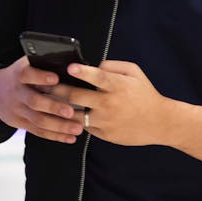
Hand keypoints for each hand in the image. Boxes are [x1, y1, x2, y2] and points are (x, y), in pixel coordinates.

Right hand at [0, 56, 85, 143]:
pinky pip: (38, 131)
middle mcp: (17, 93)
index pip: (28, 74)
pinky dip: (55, 136)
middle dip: (53, 107)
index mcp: (19, 75)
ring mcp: (17, 110)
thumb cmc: (20, 75)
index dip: (41, 76)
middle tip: (70, 112)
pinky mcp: (20, 124)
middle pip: (34, 101)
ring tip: (77, 128)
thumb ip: (41, 63)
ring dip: (59, 126)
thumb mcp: (25, 64)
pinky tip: (70, 138)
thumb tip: (69, 63)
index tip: (56, 78)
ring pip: (38, 120)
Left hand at [55, 61, 172, 146]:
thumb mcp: (134, 73)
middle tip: (43, 85)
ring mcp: (105, 121)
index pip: (97, 77)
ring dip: (58, 108)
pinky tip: (61, 115)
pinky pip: (83, 126)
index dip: (82, 72)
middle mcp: (109, 103)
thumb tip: (92, 66)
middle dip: (57, 90)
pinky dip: (72, 120)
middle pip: (76, 97)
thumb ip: (112, 67)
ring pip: (74, 115)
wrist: (158, 122)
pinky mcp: (103, 134)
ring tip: (45, 102)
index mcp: (117, 86)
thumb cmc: (145, 93)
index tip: (69, 67)